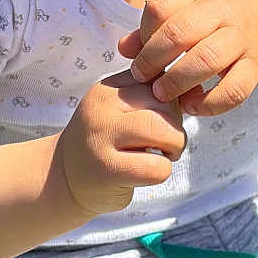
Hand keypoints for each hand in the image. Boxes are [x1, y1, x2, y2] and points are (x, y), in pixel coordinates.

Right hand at [55, 68, 185, 215]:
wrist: (62, 177)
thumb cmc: (105, 141)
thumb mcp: (119, 109)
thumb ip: (151, 96)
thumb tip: (195, 89)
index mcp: (108, 87)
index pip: (160, 80)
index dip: (172, 102)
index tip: (161, 119)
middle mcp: (102, 107)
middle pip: (166, 104)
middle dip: (177, 125)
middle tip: (166, 143)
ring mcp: (101, 138)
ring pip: (165, 131)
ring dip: (174, 147)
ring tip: (160, 155)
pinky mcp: (106, 170)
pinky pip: (156, 167)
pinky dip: (161, 172)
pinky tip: (145, 172)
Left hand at [117, 0, 257, 116]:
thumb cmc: (222, 16)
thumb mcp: (192, 7)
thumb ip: (157, 25)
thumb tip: (124, 48)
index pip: (161, 6)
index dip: (144, 32)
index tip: (140, 50)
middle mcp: (225, 10)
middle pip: (180, 32)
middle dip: (153, 59)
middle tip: (142, 77)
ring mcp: (244, 39)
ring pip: (206, 61)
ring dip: (177, 82)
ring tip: (162, 94)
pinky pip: (232, 91)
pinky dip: (208, 104)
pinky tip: (191, 106)